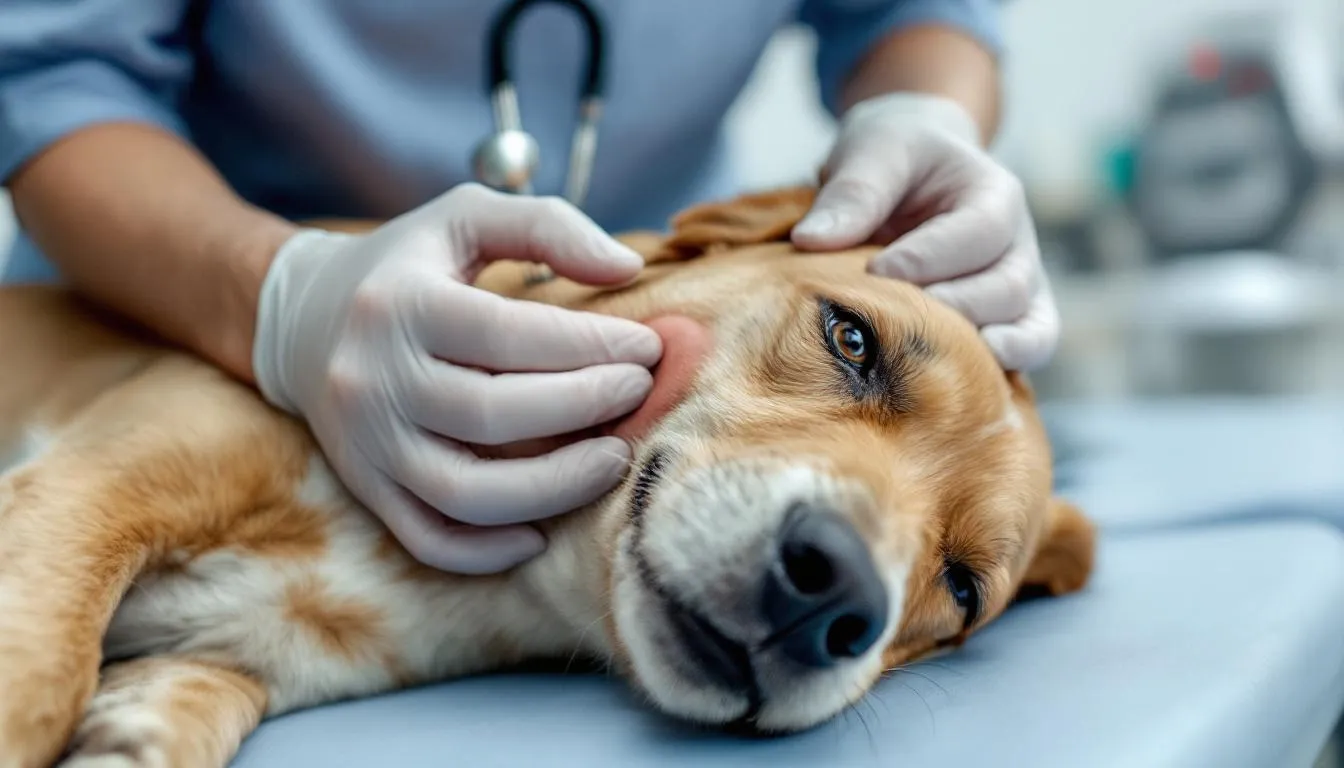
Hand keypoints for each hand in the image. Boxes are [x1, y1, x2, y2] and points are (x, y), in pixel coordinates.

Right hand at [252, 183, 662, 573]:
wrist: (304, 319)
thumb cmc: (408, 265)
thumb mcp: (465, 217)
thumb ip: (547, 226)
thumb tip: (628, 267)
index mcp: (400, 304)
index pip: (508, 335)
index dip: (590, 346)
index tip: (646, 348)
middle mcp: (374, 378)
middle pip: (492, 415)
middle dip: (584, 407)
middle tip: (638, 394)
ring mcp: (366, 443)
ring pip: (464, 493)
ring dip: (552, 488)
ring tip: (612, 461)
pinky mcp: (366, 487)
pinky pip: (428, 539)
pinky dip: (487, 550)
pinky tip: (541, 533)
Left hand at [792, 92, 1058, 371]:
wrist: (914, 169)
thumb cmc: (894, 155)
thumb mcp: (872, 150)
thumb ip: (851, 192)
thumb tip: (811, 241)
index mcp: (994, 193)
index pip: (979, 232)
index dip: (926, 258)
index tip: (873, 271)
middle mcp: (1018, 244)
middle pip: (1008, 288)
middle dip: (948, 308)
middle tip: (890, 317)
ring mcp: (1020, 286)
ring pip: (1026, 327)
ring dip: (973, 347)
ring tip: (920, 356)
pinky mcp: (1008, 320)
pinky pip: (1029, 350)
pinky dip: (1002, 371)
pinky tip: (954, 385)